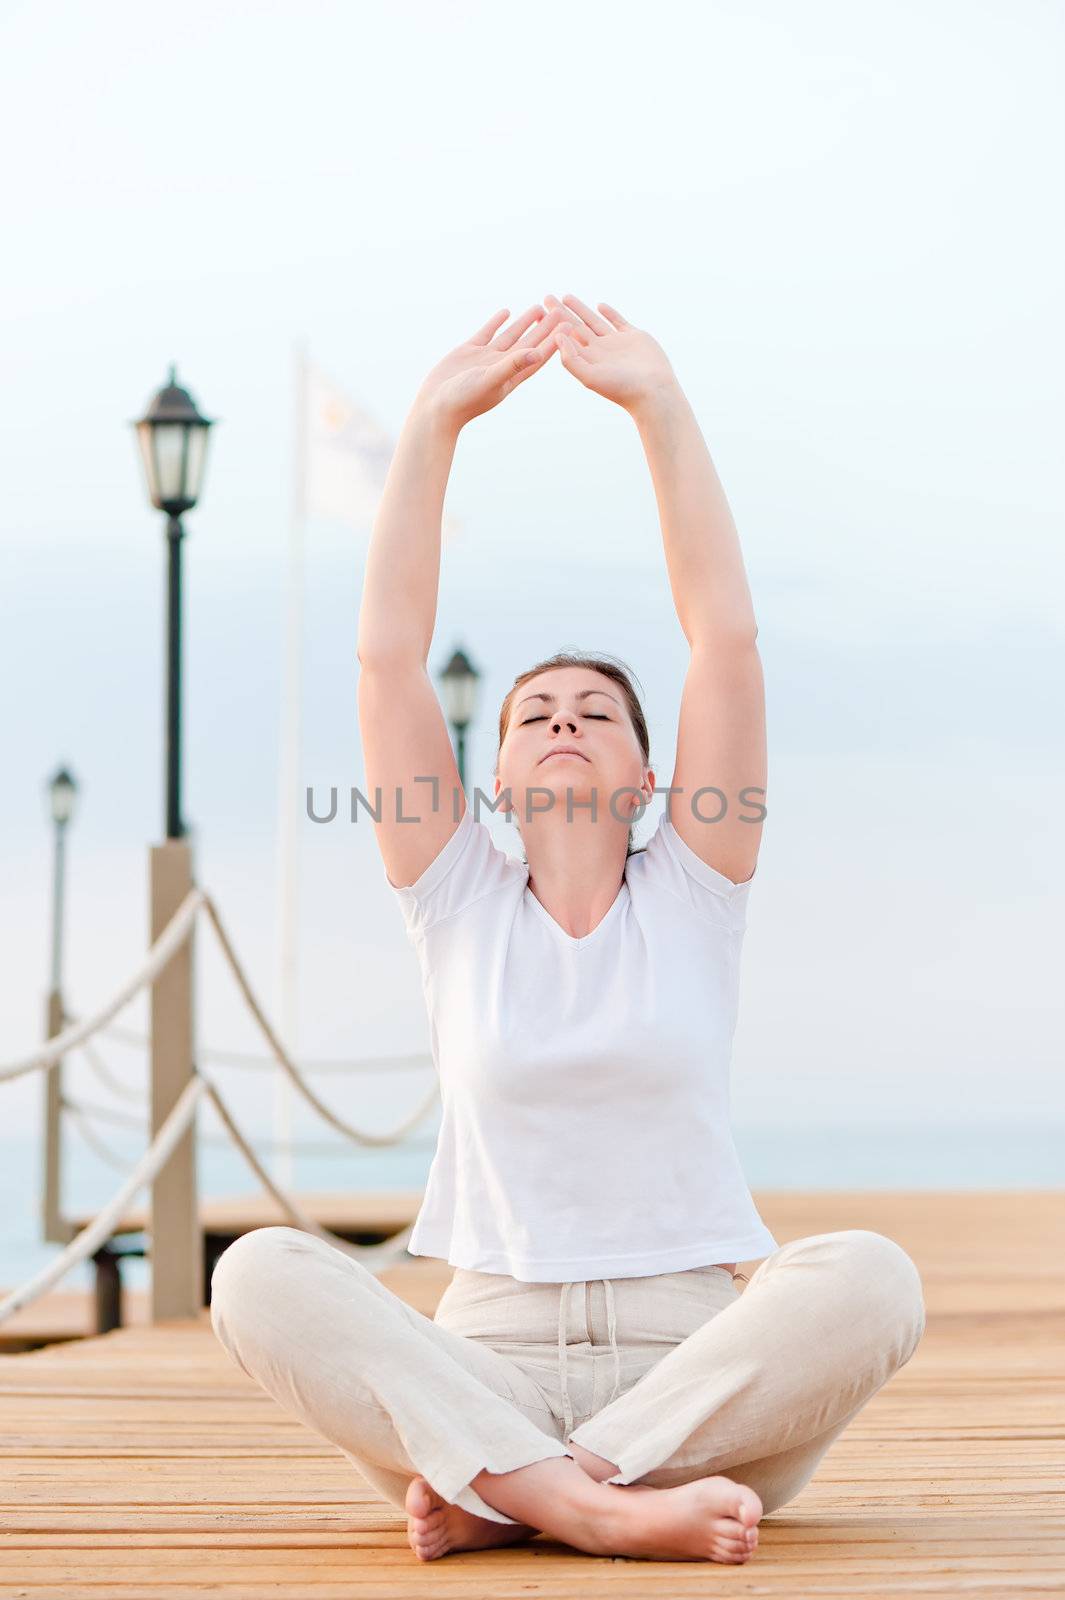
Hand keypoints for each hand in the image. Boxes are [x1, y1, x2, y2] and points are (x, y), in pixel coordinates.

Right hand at [415, 304, 565, 430]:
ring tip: (539, 307)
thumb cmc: (463, 400)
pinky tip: (505, 311)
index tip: (570, 326)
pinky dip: (496, 322)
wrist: (434, 407)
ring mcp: (486, 359)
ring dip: (525, 323)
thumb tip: (537, 353)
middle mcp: (502, 367)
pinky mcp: (469, 352)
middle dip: (545, 328)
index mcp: (512, 377)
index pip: (539, 356)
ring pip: (510, 336)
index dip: (555, 341)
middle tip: (560, 310)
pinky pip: (487, 333)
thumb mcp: (490, 380)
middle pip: (529, 343)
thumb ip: (512, 366)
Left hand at [546, 294, 678, 414]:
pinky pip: (618, 321)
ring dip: (580, 309)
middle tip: (547, 297)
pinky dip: (609, 313)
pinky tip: (599, 305)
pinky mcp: (633, 337)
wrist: (653, 390)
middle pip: (575, 326)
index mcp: (587, 360)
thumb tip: (557, 337)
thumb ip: (571, 359)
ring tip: (566, 296)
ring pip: (594, 321)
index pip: (565, 338)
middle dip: (561, 312)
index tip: (539, 311)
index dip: (553, 324)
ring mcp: (616, 343)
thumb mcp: (589, 377)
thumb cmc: (621, 388)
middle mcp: (599, 351)